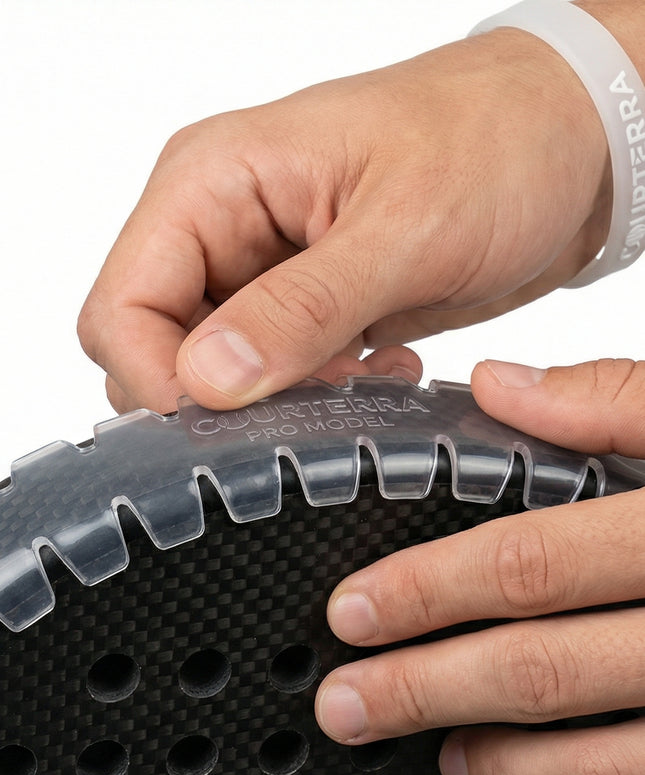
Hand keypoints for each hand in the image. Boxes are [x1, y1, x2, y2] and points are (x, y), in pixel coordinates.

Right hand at [78, 26, 610, 413]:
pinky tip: (377, 371)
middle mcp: (222, 224)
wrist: (565, 143)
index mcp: (213, 180)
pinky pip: (271, 371)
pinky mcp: (304, 302)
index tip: (230, 426)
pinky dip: (312, 391)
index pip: (122, 305)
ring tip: (357, 378)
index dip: (157, 381)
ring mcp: (261, 267)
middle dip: (219, 398)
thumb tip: (207, 380)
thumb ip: (301, 308)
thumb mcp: (403, 229)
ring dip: (274, 398)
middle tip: (310, 398)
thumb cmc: (496, 143)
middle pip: (154, 344)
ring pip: (214, 369)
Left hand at [315, 358, 644, 774]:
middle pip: (547, 671)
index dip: (428, 590)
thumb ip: (616, 401)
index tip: (354, 610)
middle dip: (429, 693)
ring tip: (447, 758)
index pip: (530, 564)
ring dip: (513, 771)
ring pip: (611, 766)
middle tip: (350, 706)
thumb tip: (496, 387)